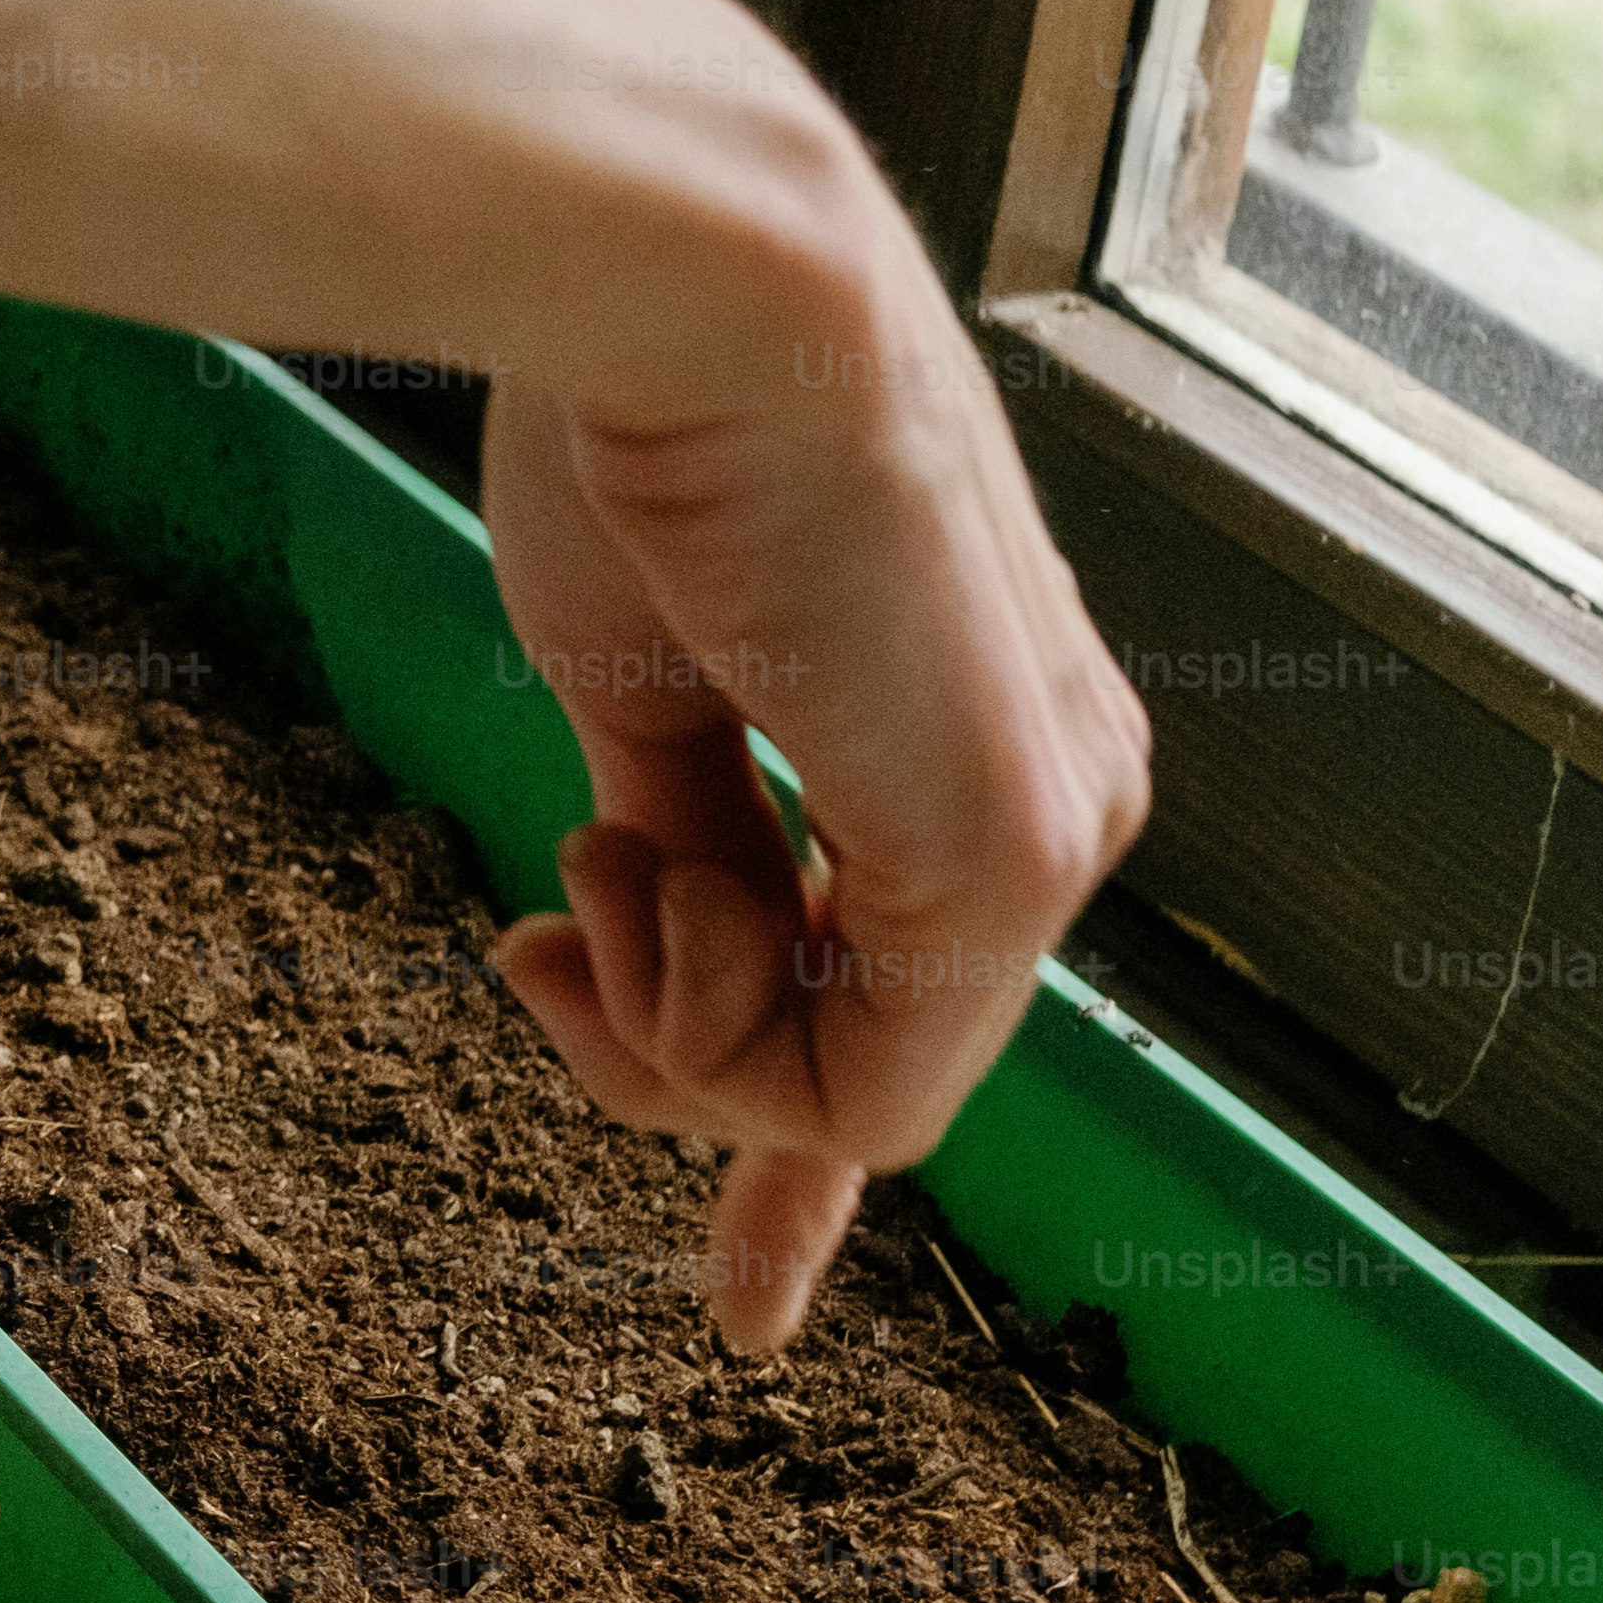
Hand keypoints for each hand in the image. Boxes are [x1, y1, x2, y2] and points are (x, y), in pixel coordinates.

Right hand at [477, 240, 1149, 1353]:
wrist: (683, 288)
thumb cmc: (643, 439)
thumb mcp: (648, 691)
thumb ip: (687, 840)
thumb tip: (664, 941)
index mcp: (979, 750)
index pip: (902, 1015)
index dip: (793, 1167)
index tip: (745, 1314)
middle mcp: (1052, 804)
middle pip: (843, 1070)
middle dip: (658, 1043)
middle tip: (550, 912)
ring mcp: (1042, 840)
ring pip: (835, 1093)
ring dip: (659, 1007)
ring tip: (598, 835)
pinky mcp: (1003, 856)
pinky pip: (842, 1087)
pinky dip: (694, 1022)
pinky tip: (629, 869)